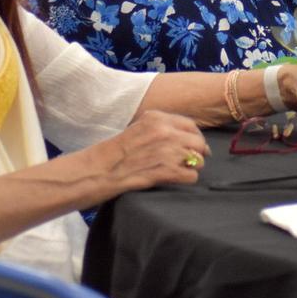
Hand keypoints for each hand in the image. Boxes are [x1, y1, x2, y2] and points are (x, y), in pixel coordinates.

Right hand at [95, 110, 210, 193]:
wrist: (98, 170)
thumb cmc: (115, 152)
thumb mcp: (138, 128)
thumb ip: (161, 128)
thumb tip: (187, 138)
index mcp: (157, 118)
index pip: (191, 125)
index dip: (195, 137)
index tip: (195, 146)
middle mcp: (165, 131)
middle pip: (198, 142)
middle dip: (197, 153)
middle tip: (191, 162)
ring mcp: (166, 151)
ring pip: (198, 160)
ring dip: (192, 167)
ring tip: (181, 171)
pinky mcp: (165, 171)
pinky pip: (191, 175)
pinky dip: (187, 179)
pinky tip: (177, 179)